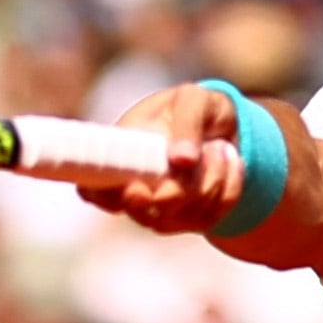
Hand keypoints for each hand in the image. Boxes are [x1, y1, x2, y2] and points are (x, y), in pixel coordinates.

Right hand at [77, 81, 245, 235]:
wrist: (225, 127)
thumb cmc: (195, 108)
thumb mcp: (193, 99)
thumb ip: (186, 122)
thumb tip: (181, 160)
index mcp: (118, 160)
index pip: (92, 191)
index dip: (108, 196)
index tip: (137, 187)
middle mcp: (134, 194)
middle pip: (147, 210)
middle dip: (181, 185)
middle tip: (201, 153)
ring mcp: (163, 214)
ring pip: (184, 214)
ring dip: (211, 178)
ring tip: (217, 147)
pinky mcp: (194, 223)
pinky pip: (215, 215)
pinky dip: (229, 184)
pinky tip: (227, 162)